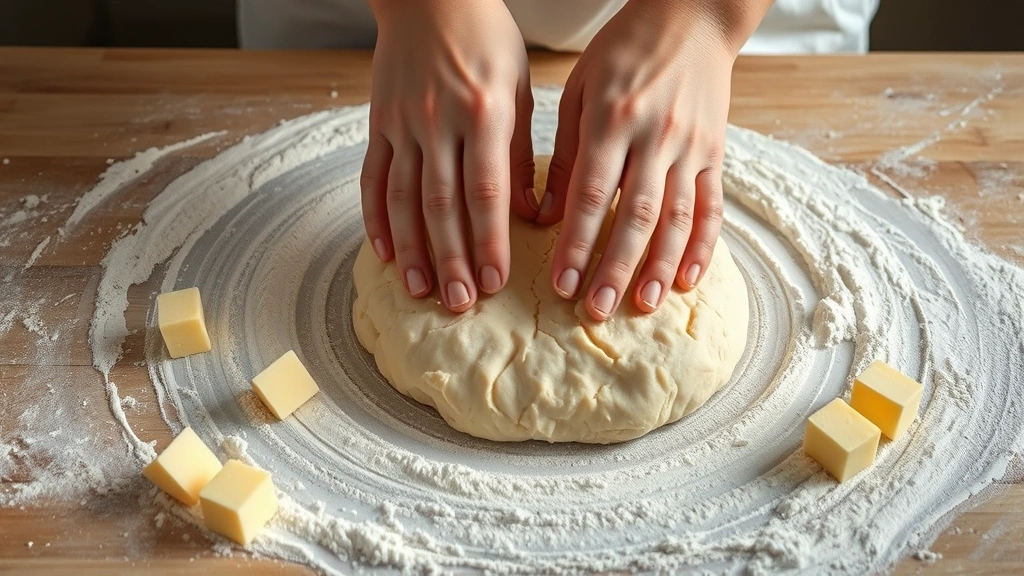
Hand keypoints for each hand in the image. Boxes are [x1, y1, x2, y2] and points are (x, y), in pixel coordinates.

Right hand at [361, 0, 535, 311]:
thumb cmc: (486, 39)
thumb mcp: (519, 89)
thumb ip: (522, 154)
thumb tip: (528, 214)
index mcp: (484, 114)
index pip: (485, 193)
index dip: (489, 242)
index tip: (495, 281)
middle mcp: (439, 123)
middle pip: (443, 206)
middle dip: (452, 259)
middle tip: (460, 303)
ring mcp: (402, 125)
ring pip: (404, 199)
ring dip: (412, 250)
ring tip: (420, 290)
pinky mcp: (378, 123)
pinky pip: (372, 178)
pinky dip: (375, 218)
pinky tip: (382, 252)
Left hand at [540, 0, 764, 320]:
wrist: (691, 16)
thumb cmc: (624, 51)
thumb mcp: (581, 90)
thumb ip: (564, 153)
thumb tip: (547, 216)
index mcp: (612, 120)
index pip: (592, 196)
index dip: (577, 245)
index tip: (562, 284)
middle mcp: (654, 137)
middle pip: (635, 216)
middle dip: (614, 268)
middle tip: (596, 310)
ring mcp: (691, 147)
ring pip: (676, 218)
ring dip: (660, 267)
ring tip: (643, 306)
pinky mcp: (715, 153)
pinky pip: (711, 206)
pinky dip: (702, 245)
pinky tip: (690, 279)